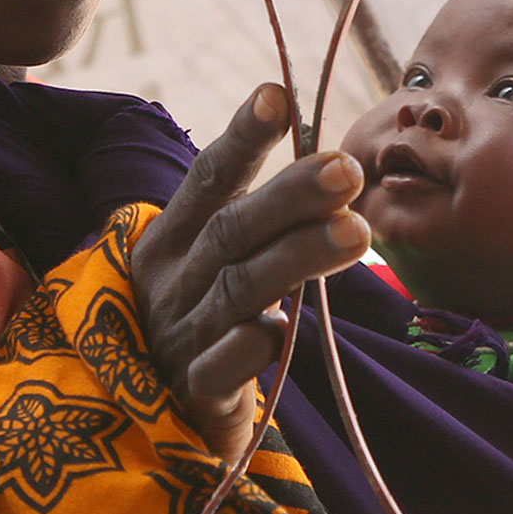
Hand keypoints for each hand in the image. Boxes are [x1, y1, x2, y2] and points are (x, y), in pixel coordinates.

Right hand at [130, 84, 371, 456]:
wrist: (158, 417)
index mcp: (172, 239)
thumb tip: (333, 169)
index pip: (208, 180)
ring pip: (238, 291)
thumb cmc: (202, 322)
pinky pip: (218, 371)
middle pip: (232, 230)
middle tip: (347, 169)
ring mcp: (180, 337)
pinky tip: (276, 333)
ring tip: (354, 233)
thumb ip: (260, 222)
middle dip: (289, 197)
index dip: (241, 139)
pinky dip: (244, 350)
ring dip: (294, 258)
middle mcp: (172, 282)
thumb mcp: (216, 263)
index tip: (277, 95)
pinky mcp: (193, 396)